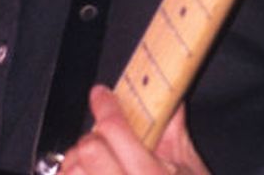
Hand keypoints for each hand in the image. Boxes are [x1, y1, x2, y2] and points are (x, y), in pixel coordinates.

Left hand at [60, 85, 210, 174]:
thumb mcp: (192, 172)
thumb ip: (175, 137)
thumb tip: (170, 100)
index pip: (114, 129)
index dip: (105, 105)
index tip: (101, 95)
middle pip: (88, 149)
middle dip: (95, 138)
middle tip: (108, 141)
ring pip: (71, 172)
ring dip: (79, 165)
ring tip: (97, 167)